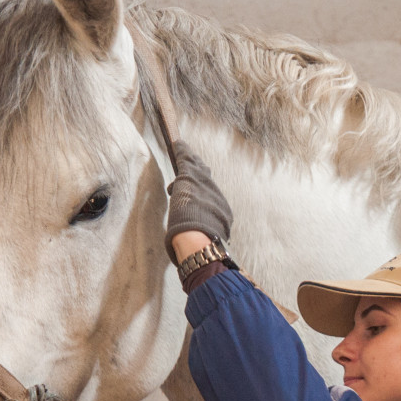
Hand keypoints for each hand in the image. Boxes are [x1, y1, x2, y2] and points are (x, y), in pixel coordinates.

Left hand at [164, 140, 231, 263]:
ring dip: (190, 161)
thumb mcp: (205, 246)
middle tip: (194, 167)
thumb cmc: (202, 249)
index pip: (211, 199)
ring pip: (197, 169)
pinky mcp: (189, 178)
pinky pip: (186, 161)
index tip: (198, 194)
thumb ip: (202, 245)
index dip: (203, 195)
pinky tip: (178, 143)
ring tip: (186, 152)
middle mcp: (216, 197)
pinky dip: (182, 152)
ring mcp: (204, 186)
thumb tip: (194, 257)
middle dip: (200, 174)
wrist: (200, 241)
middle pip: (207, 181)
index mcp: (222, 214)